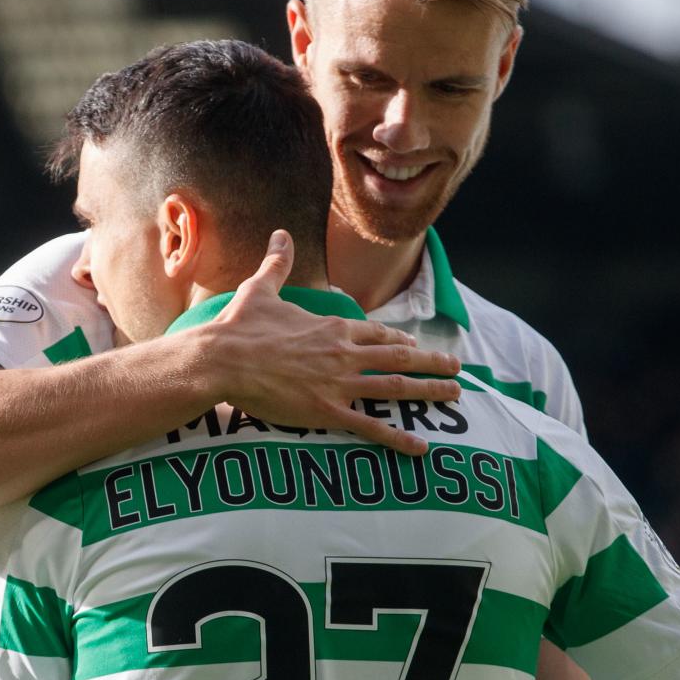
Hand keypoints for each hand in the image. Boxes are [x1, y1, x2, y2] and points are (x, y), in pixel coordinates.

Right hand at [198, 230, 462, 453]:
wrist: (222, 358)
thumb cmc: (239, 327)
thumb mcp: (261, 289)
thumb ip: (277, 264)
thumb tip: (281, 233)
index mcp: (332, 327)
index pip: (376, 333)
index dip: (399, 339)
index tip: (414, 344)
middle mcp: (344, 352)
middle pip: (398, 356)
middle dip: (430, 362)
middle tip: (457, 368)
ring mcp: (339, 383)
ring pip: (395, 386)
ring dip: (428, 391)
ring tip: (455, 395)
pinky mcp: (328, 410)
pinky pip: (370, 426)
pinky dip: (398, 436)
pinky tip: (421, 446)